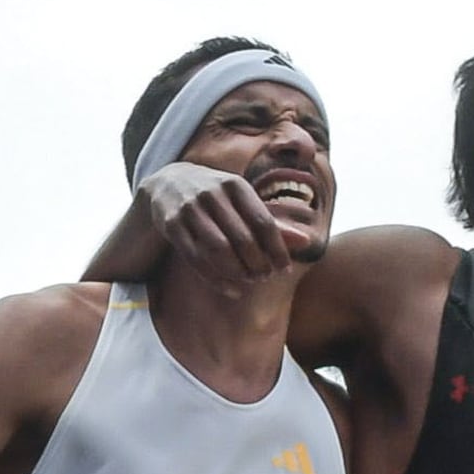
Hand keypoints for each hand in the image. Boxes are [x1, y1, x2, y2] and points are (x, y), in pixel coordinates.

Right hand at [128, 162, 307, 290]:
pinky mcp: (171, 224)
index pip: (264, 222)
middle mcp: (212, 193)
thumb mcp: (244, 202)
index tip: (285, 269)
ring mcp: (189, 208)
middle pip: (242, 238)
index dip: (277, 249)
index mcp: (236, 185)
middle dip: (258, 263)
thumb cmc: (218, 197)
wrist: (168, 184)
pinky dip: (217, 279)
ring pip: (218, 249)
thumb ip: (273, 223)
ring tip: (250, 281)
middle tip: (266, 277)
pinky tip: (233, 290)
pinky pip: (196, 259)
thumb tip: (306, 242)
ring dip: (238, 272)